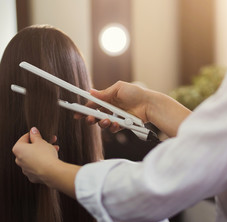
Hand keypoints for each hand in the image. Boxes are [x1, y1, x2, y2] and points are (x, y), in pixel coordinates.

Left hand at [13, 127, 79, 197]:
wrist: (51, 172)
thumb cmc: (44, 155)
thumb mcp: (40, 141)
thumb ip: (35, 135)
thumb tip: (33, 131)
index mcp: (18, 149)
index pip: (23, 138)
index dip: (33, 135)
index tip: (38, 134)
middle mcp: (19, 160)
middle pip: (29, 149)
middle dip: (40, 144)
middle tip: (48, 141)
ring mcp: (25, 169)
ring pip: (34, 158)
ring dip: (42, 152)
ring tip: (54, 149)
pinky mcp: (33, 176)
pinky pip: (37, 166)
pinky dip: (42, 162)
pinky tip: (51, 158)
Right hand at [75, 81, 190, 136]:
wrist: (149, 104)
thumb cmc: (136, 93)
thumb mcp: (119, 88)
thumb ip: (104, 93)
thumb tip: (91, 92)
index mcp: (108, 98)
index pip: (93, 104)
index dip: (84, 108)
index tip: (77, 113)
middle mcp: (110, 108)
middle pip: (95, 115)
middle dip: (90, 118)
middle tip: (89, 119)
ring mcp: (115, 117)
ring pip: (103, 123)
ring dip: (102, 123)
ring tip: (107, 120)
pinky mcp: (121, 125)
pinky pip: (113, 128)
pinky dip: (113, 127)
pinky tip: (116, 123)